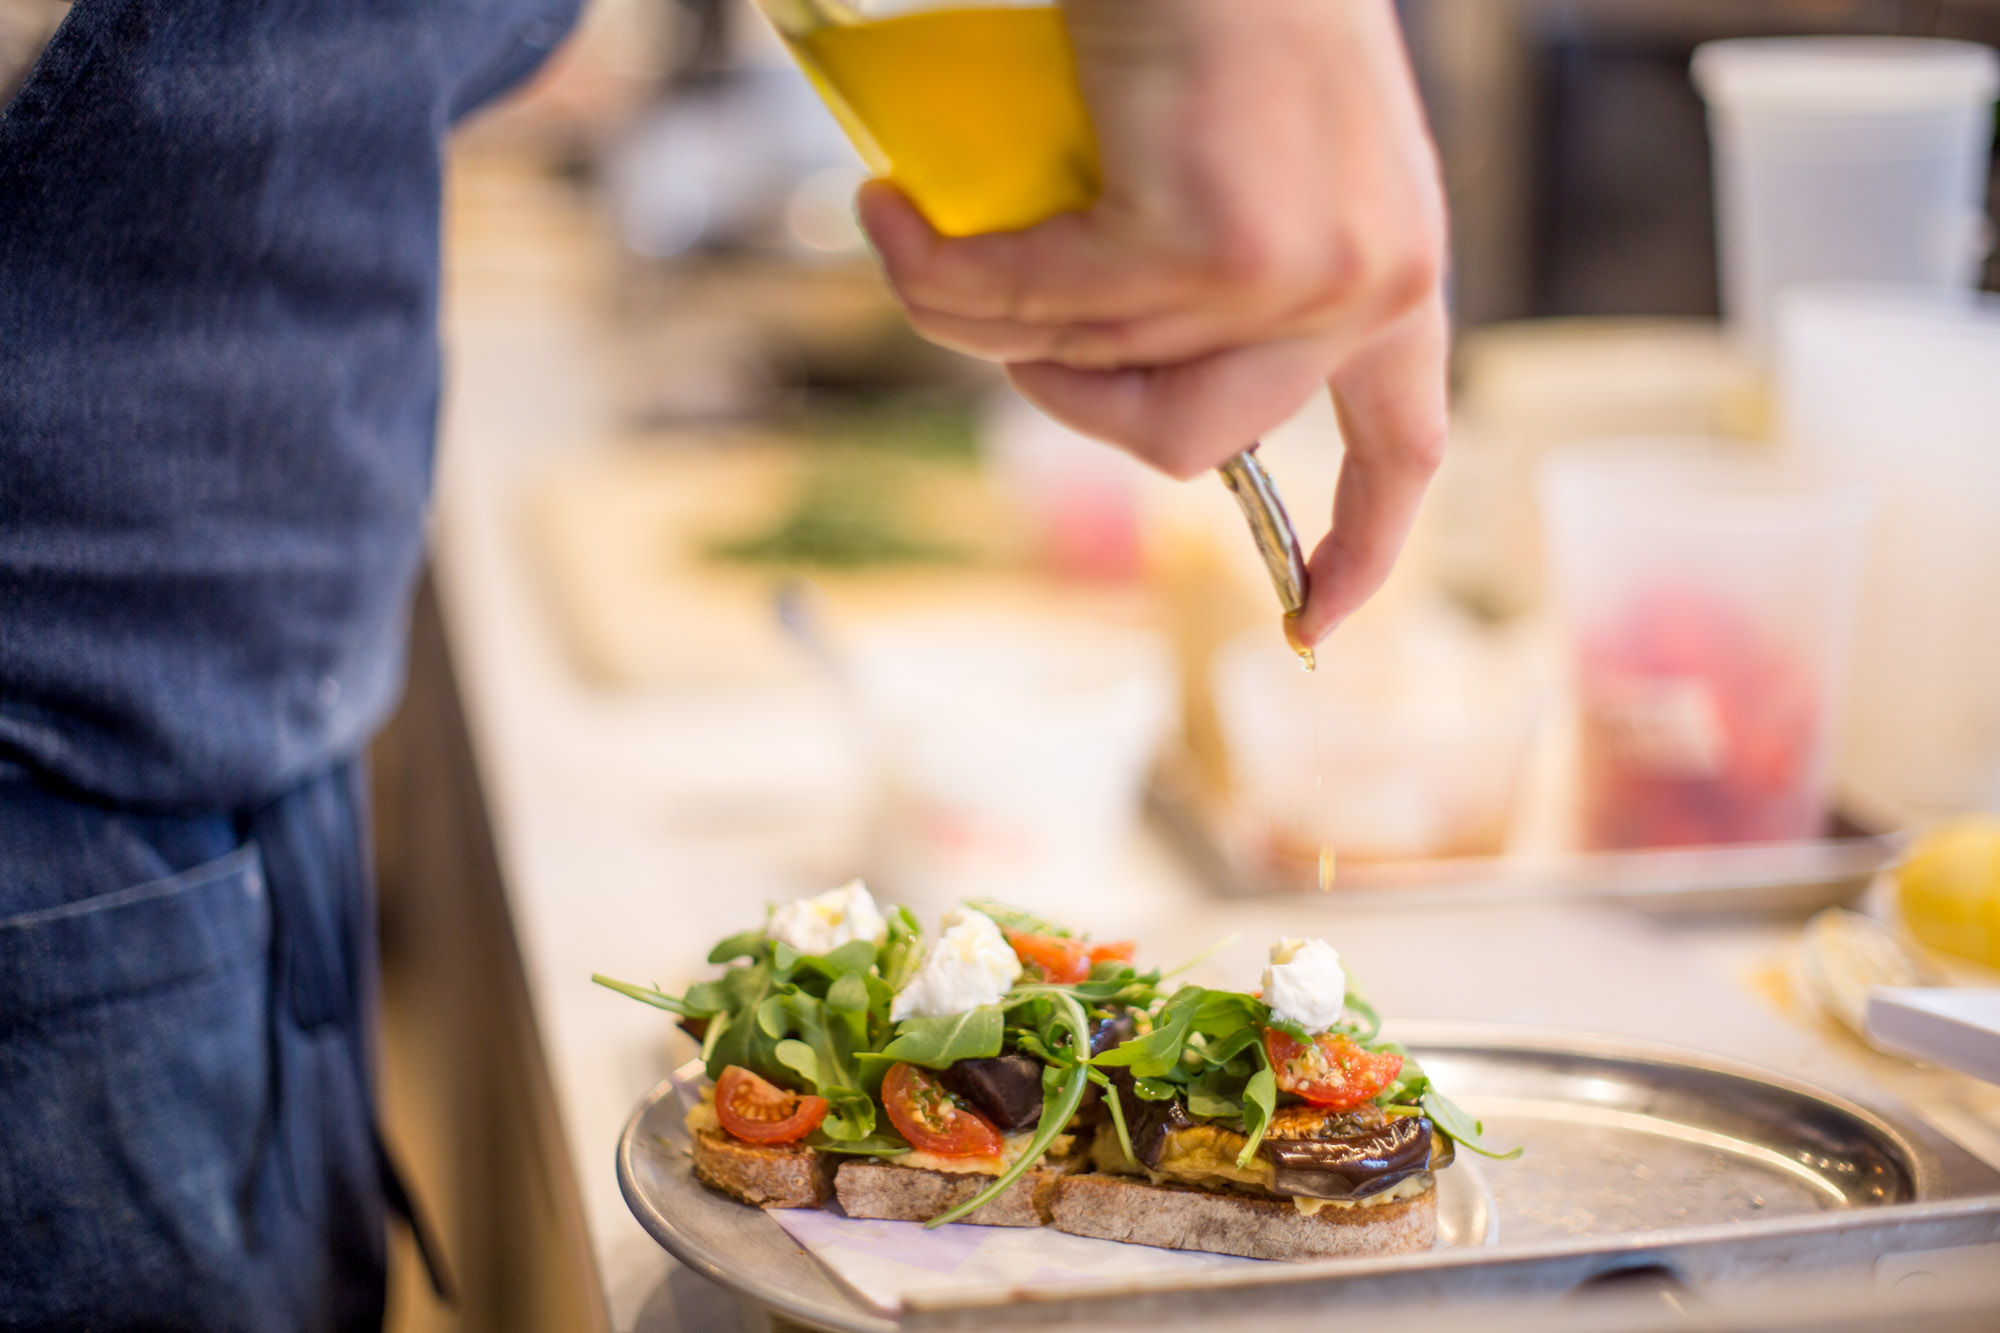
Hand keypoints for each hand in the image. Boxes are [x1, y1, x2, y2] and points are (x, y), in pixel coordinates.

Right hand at [856, 0, 1448, 641]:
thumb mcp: (1243, 141)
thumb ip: (1208, 257)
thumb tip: (1086, 356)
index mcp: (1394, 266)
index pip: (1399, 441)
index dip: (1359, 543)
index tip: (1319, 622)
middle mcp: (1365, 283)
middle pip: (1195, 446)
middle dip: (1070, 406)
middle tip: (993, 315)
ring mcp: (1296, 271)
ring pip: (1093, 373)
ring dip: (978, 316)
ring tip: (913, 228)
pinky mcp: (1207, 244)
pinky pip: (1038, 310)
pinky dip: (945, 271)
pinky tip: (893, 211)